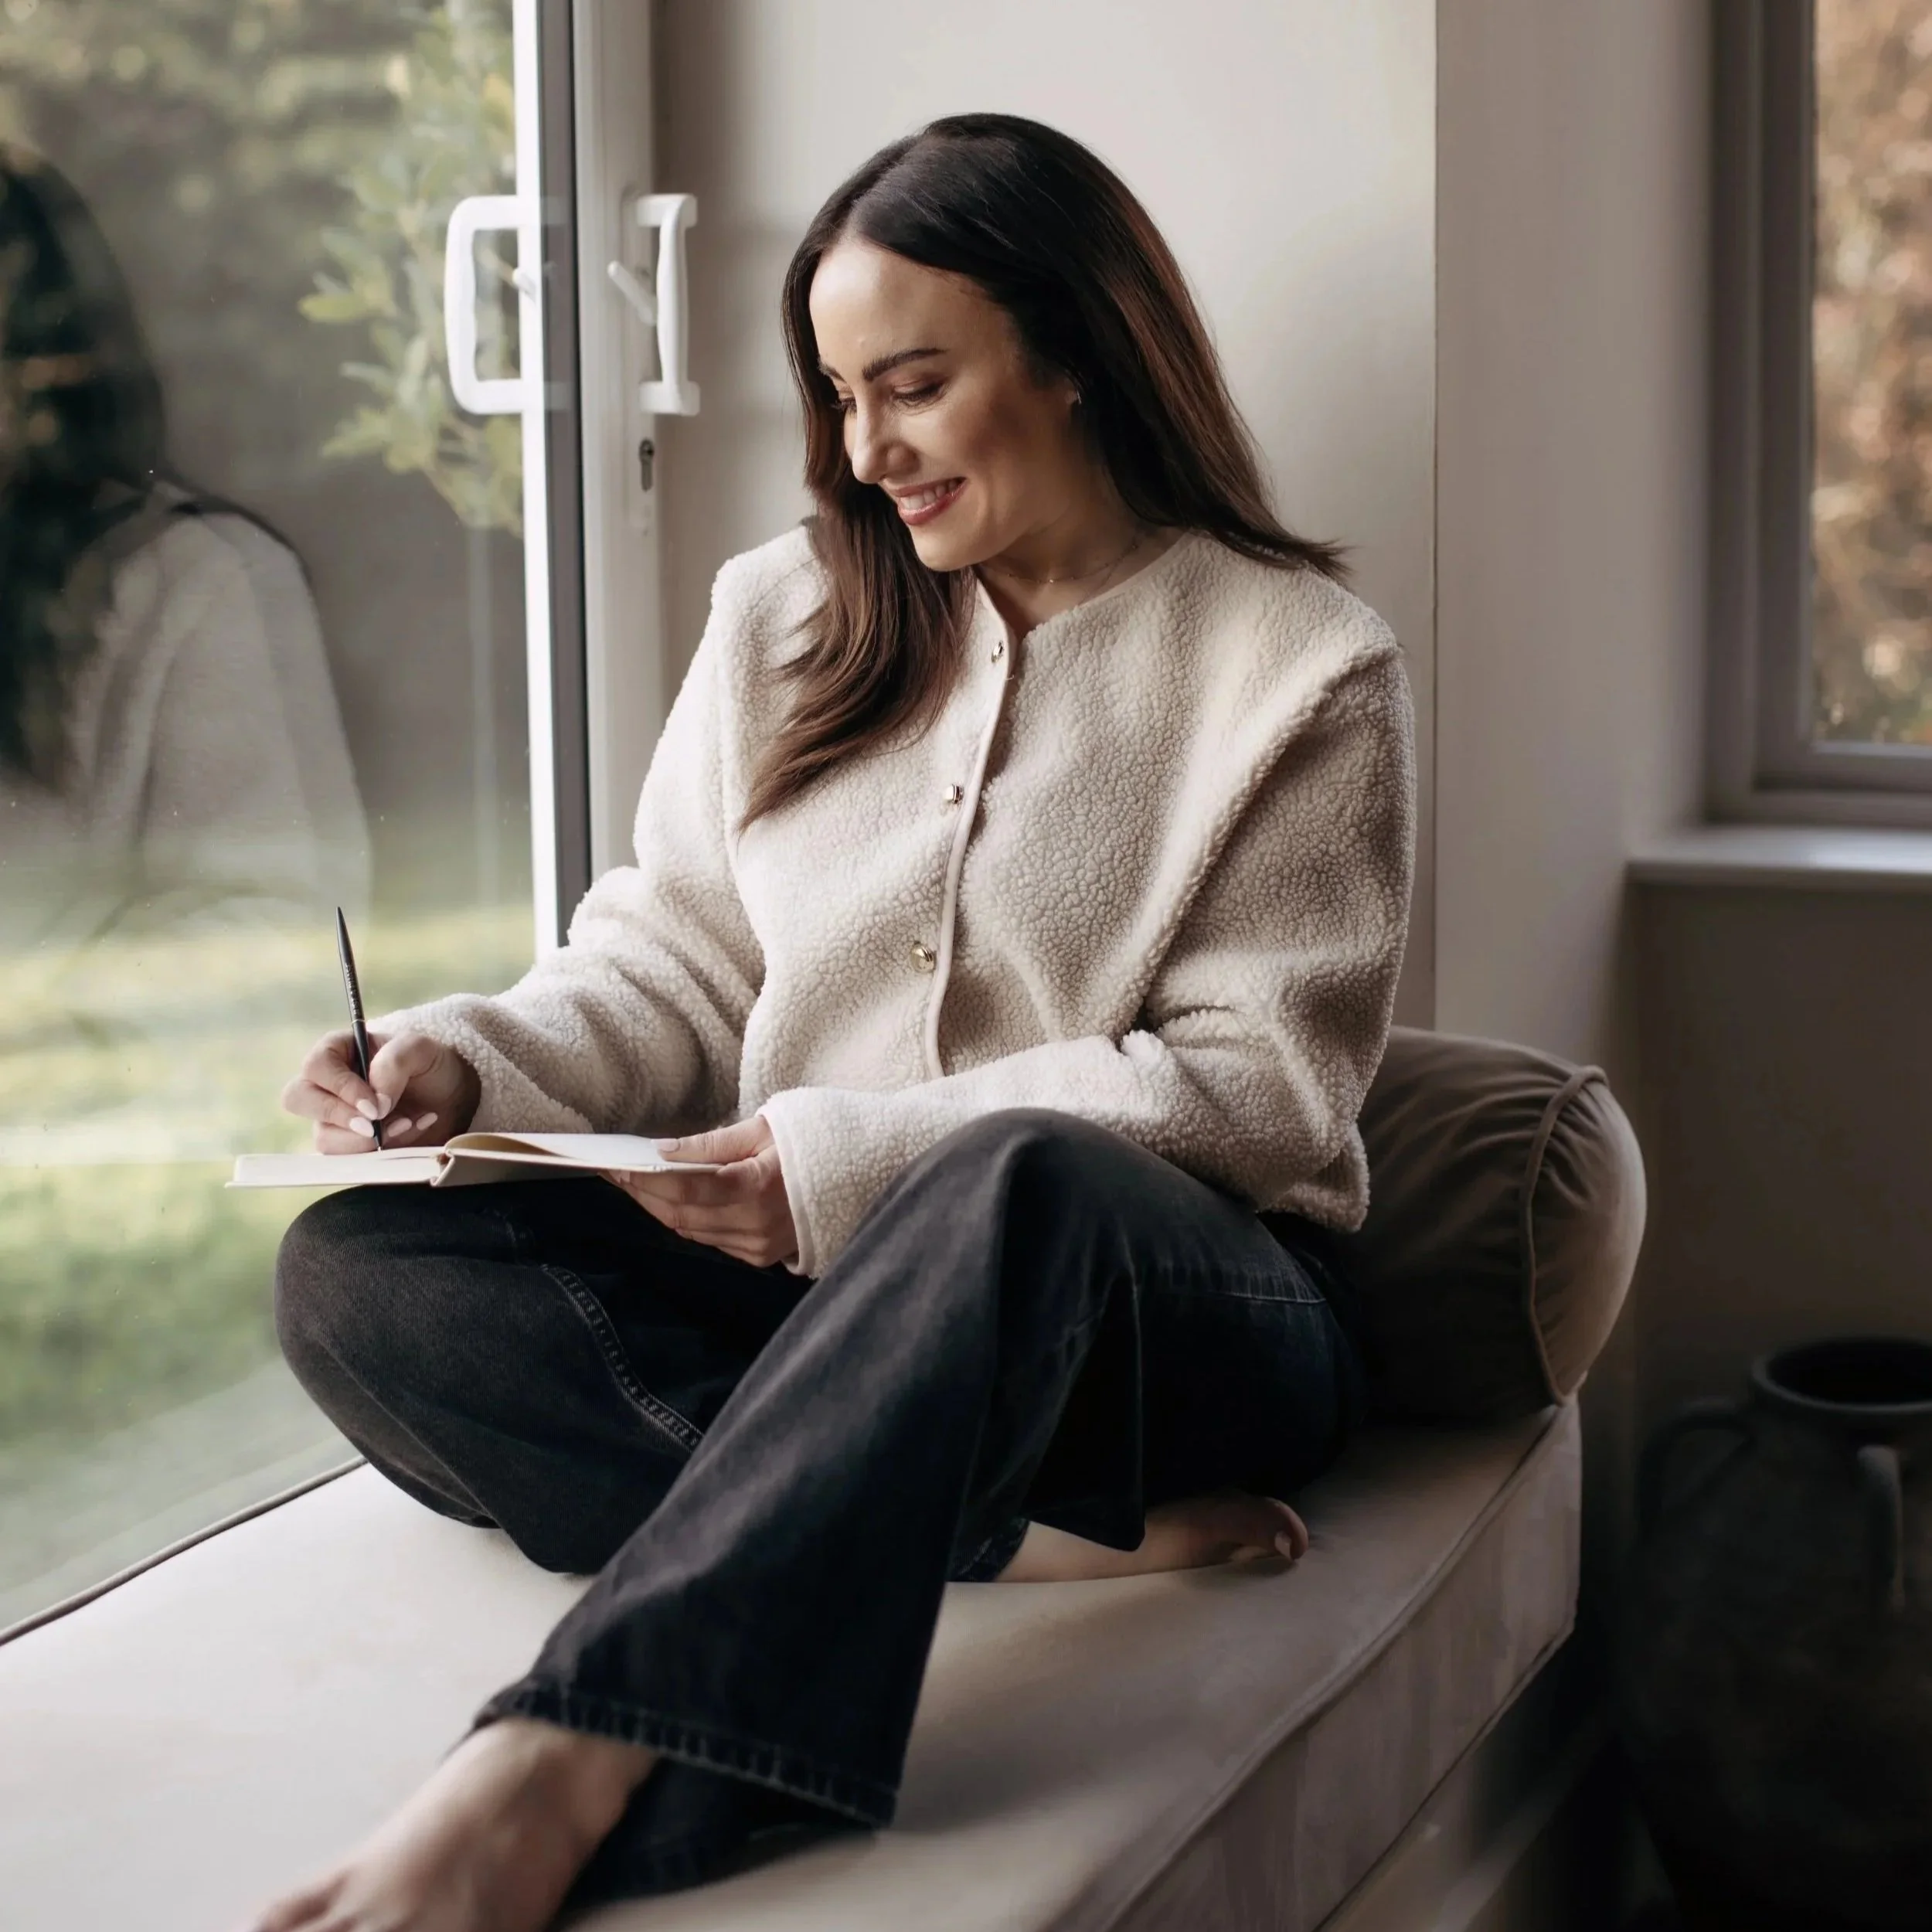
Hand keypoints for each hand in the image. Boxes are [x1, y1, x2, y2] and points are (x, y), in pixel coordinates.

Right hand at [282, 1028, 480, 1154]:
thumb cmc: (429, 1063)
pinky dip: (379, 1152)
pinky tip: (408, 1132)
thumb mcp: (420, 1048)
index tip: (374, 1105)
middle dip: (337, 1117)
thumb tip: (375, 1104)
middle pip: (297, 1099)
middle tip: (374, 1126)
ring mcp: (334, 1117)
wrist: (450, 1095)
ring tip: (406, 1124)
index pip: (316, 1067)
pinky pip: (349, 1158)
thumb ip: (395, 1063)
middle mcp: (327, 1084)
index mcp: (337, 1050)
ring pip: (322, 1137)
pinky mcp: (350, 1144)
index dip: (340, 1088)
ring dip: (363, 1141)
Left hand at [604, 1114, 797, 1268]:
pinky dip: (683, 1219)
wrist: (854, 1177)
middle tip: (614, 1172)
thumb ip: (713, 1143)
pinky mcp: (758, 1256)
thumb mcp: (764, 1129)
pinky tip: (666, 1200)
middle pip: (680, 1213)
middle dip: (643, 1193)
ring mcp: (757, 1246)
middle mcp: (756, 1224)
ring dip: (657, 1207)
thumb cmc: (807, 1143)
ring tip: (633, 1184)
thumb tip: (664, 1149)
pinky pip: (707, 1239)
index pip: (687, 1186)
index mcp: (758, 1186)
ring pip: (688, 1230)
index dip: (648, 1177)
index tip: (618, 1164)